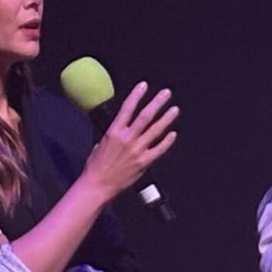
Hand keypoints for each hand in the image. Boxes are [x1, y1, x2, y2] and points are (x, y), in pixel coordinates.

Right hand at [80, 82, 178, 202]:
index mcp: (114, 132)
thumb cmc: (95, 166)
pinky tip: (173, 134)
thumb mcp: (100, 143)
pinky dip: (167, 141)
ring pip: (155, 130)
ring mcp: (137, 150)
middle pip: (145, 116)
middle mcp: (127, 139)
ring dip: (166, 119)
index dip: (136, 95)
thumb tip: (120, 127)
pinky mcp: (144, 162)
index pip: (127, 108)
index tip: (144, 85)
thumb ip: (113, 134)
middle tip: (166, 93)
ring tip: (175, 109)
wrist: (98, 185)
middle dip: (157, 103)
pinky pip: (159, 150)